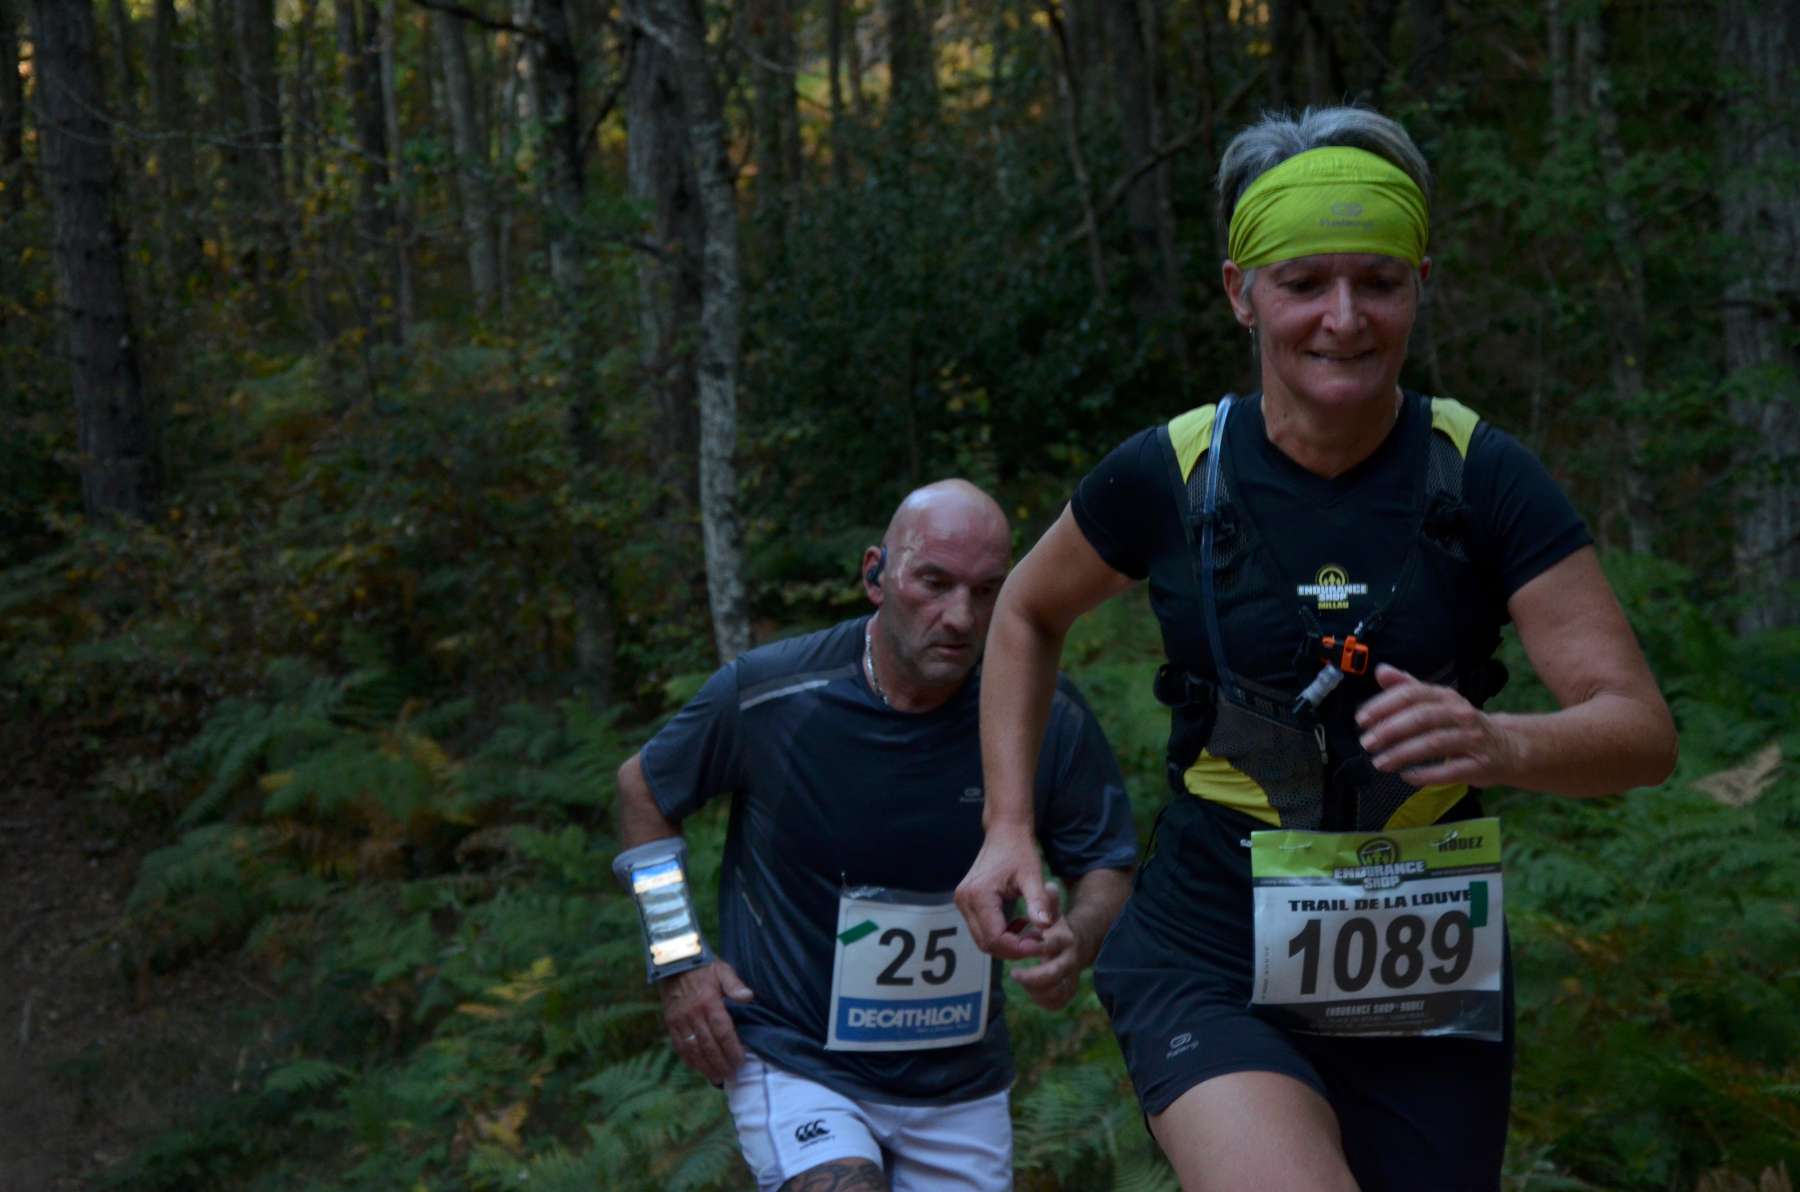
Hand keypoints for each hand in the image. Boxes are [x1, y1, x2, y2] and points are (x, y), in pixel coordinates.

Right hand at [658, 959, 753, 1083]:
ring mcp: (680, 1020)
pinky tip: (699, 1068)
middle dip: (721, 1063)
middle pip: (709, 1045)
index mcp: (709, 1002)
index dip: (732, 1049)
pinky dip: (689, 1060)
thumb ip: (735, 985)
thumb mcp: (722, 970)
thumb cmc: (703, 967)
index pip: (723, 1031)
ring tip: (717, 1078)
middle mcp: (693, 1014)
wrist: (674, 962)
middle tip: (732, 1076)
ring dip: (706, 1066)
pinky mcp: (671, 1023)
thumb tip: (749, 997)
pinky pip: (679, 1046)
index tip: (740, 1061)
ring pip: (694, 1049)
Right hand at [955, 824, 1055, 959]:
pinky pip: (982, 929)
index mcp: (978, 895)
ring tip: (1031, 933)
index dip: (1018, 948)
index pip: (995, 938)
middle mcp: (964, 900)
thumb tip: (1046, 927)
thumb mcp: (1033, 875)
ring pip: (983, 939)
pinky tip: (1020, 924)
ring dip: (1008, 943)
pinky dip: (1001, 934)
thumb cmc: (1020, 850)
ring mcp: (962, 902)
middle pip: (986, 943)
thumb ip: (1038, 902)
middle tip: (1038, 942)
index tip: (1041, 944)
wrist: (1005, 831)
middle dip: (1013, 949)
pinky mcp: (967, 902)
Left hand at [1007, 883, 1085, 1010]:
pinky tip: (1030, 989)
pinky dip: (1043, 1000)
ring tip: (1021, 978)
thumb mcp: (1053, 909)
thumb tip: (1050, 885)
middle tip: (1014, 974)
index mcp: (1065, 939)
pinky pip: (1057, 1003)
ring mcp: (1070, 976)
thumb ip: (1049, 900)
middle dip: (1032, 978)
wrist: (1079, 940)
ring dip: (1036, 990)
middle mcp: (1070, 959)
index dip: (1032, 948)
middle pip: (1054, 976)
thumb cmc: (1057, 924)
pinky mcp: (1067, 989)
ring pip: (1057, 993)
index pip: (1050, 946)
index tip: (1017, 948)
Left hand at [1356, 664, 1519, 787]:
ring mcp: (1472, 739)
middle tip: (1367, 743)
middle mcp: (1460, 714)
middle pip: (1422, 718)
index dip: (1384, 705)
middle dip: (1390, 730)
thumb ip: (1407, 687)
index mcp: (1446, 696)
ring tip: (1379, 762)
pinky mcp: (1480, 765)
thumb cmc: (1462, 725)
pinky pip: (1449, 770)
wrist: (1508, 748)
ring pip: (1434, 744)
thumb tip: (1381, 670)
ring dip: (1402, 753)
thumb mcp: (1437, 703)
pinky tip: (1406, 776)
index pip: (1412, 694)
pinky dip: (1425, 774)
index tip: (1361, 719)